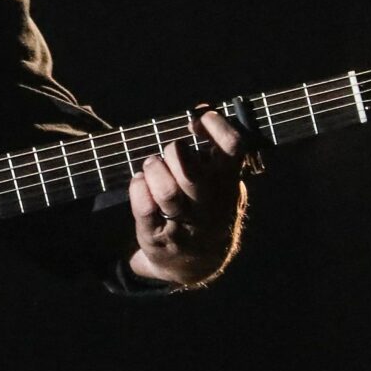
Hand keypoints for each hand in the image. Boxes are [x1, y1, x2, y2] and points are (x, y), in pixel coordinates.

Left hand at [126, 109, 247, 285]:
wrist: (196, 264)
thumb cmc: (205, 206)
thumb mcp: (220, 180)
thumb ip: (213, 147)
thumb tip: (203, 107)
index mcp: (228, 184)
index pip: (233, 149)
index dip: (215, 127)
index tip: (199, 121)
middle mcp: (209, 206)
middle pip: (191, 171)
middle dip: (174, 152)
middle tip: (170, 151)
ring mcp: (184, 225)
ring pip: (166, 191)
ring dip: (153, 169)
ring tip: (152, 165)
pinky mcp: (158, 237)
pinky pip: (144, 207)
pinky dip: (137, 187)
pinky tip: (140, 183)